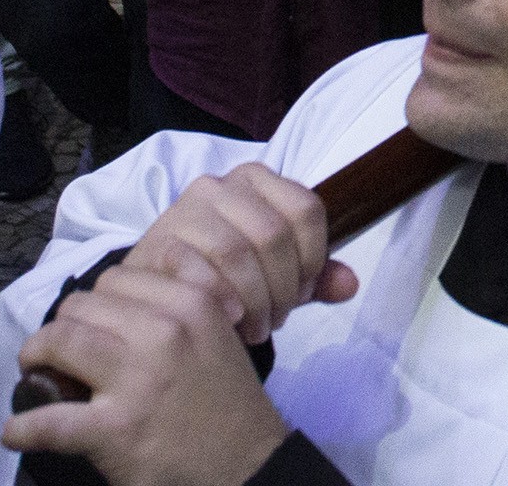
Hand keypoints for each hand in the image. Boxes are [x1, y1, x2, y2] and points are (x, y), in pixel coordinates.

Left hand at [5, 262, 291, 485]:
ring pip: (60, 340)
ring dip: (36, 356)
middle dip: (65, 325)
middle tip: (62, 350)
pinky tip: (15, 431)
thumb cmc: (230, 404)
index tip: (94, 322)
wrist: (248, 469)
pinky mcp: (115, 429)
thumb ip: (187, 289)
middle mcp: (163, 332)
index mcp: (190, 303)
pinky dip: (23, 427)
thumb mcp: (221, 329)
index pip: (118, 277)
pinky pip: (49, 421)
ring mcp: (136, 380)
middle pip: (83, 304)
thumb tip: (135, 273)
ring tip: (34, 372)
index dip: (98, 300)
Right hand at [127, 164, 356, 343]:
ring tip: (256, 327)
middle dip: (283, 289)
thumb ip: (314, 277)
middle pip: (274, 234)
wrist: (158, 290)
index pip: (306, 210)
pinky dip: (220, 299)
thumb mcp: (276, 274)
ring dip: (253, 300)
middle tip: (276, 320)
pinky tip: (229, 319)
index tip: (303, 292)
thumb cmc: (225, 278)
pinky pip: (198, 269)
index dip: (313, 259)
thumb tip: (349, 285)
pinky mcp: (158, 241)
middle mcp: (221, 184)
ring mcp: (186, 209)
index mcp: (257, 180)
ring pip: (237, 252)